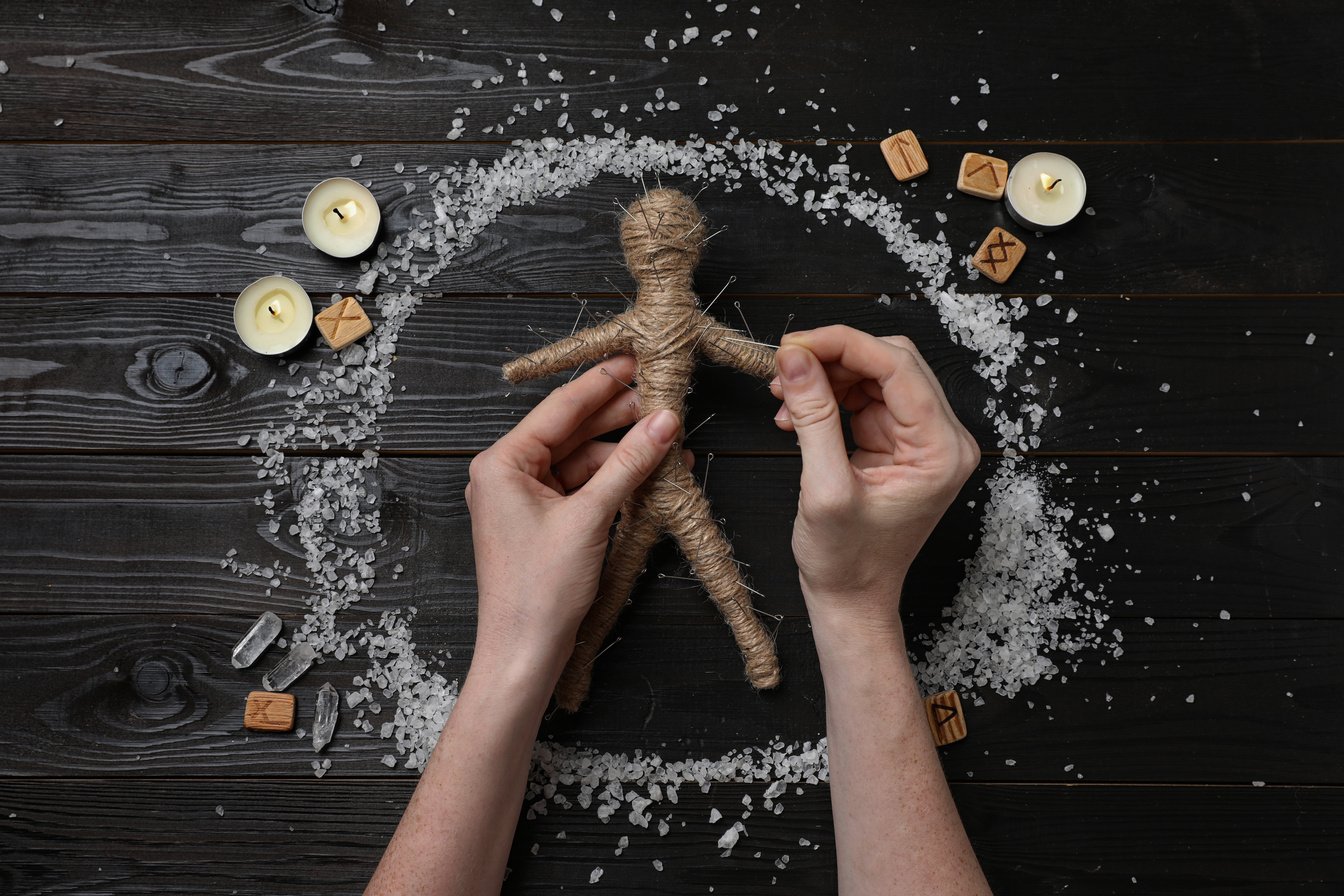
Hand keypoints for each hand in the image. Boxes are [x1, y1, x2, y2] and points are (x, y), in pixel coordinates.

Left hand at [465, 356, 679, 678]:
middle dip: (620, 419)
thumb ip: (629, 464)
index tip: (637, 360)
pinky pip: (583, 487)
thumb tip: (664, 422)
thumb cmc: (539, 590)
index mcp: (501, 463)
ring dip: (624, 453)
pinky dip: (615, 481)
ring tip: (670, 444)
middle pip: (573, 431)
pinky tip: (651, 473)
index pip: (560, 408)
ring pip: (583, 459)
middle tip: (665, 400)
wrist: (524, 653)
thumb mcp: (590, 518)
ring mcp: (525, 498)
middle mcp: (507, 474)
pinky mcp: (544, 520)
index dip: (603, 383)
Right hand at [770, 326, 978, 632]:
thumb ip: (814, 417)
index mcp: (940, 450)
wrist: (851, 599)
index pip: (896, 366)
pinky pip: (865, 396)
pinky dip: (829, 395)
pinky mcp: (899, 443)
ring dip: (826, 375)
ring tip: (784, 396)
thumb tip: (795, 358)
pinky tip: (796, 413)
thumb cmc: (846, 561)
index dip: (842, 344)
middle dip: (833, 356)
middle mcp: (943, 438)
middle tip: (785, 365)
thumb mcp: (824, 489)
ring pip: (875, 373)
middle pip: (890, 361)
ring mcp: (922, 439)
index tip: (794, 344)